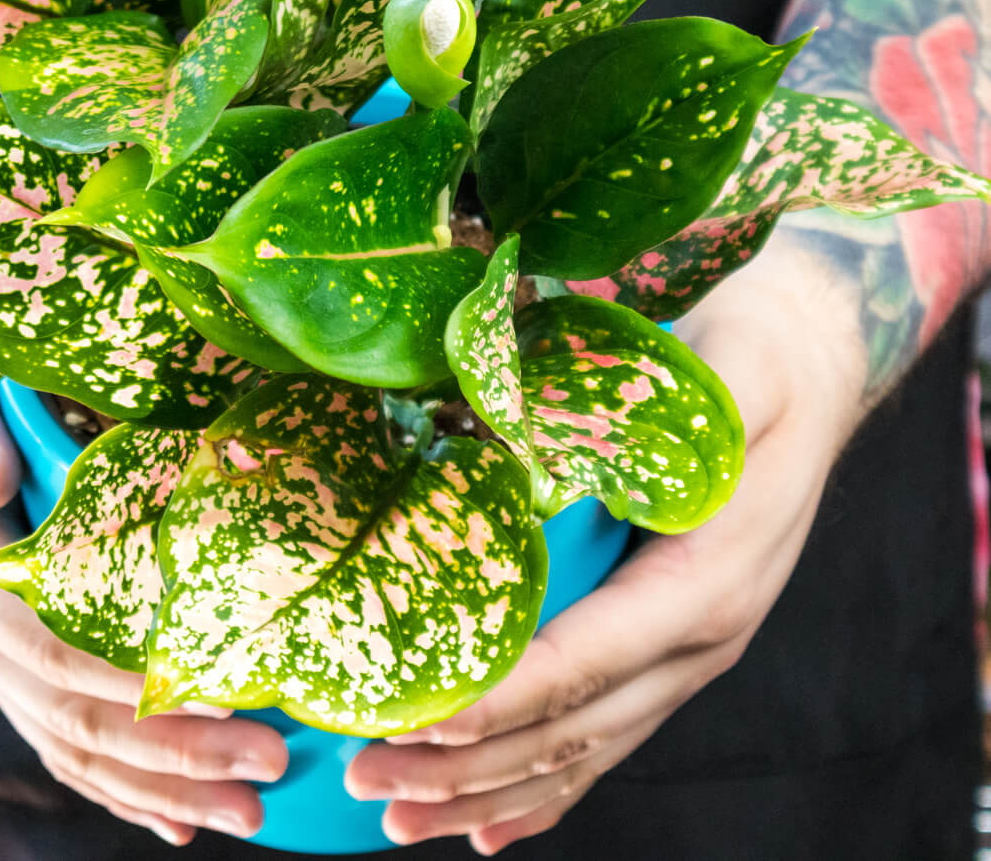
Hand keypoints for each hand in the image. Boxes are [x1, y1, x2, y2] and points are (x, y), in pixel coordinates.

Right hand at [0, 408, 288, 845]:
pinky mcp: (4, 651)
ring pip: (71, 743)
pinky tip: (173, 814)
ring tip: (246, 812)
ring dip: (158, 785)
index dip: (131, 680)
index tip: (219, 699)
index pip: (54, 647)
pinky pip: (58, 734)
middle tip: (267, 773)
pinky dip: (115, 782)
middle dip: (172, 753)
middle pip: (75, 715)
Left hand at [345, 238, 867, 852]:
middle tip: (369, 776)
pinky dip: (545, 789)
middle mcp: (699, 639)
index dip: (503, 697)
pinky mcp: (669, 646)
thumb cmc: (761, 365)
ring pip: (581, 749)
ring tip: (400, 815)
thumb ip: (677, 412)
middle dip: (467, 762)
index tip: (421, 720)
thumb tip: (559, 433)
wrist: (810, 370)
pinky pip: (605, 736)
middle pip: (572, 726)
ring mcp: (687, 654)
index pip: (586, 659)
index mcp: (705, 584)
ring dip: (488, 790)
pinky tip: (489, 824)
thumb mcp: (732, 370)